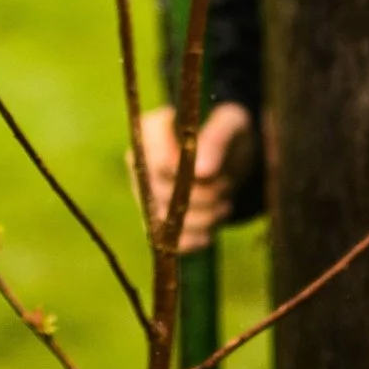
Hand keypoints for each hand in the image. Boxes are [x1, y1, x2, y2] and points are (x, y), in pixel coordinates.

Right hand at [135, 102, 257, 253]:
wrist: (229, 156)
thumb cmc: (227, 132)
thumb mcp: (230, 126)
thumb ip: (216, 141)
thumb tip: (203, 171)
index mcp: (149, 131)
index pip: (159, 163)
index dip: (188, 174)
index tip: (212, 171)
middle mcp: (139, 163)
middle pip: (169, 194)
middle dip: (206, 194)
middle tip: (225, 182)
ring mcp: (144, 195)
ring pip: (173, 222)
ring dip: (208, 216)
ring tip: (222, 200)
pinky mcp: (154, 222)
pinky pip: (175, 242)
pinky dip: (199, 237)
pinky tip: (211, 228)